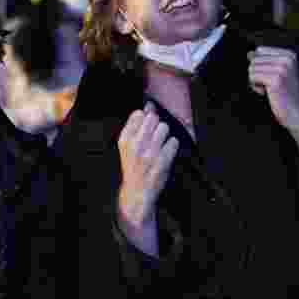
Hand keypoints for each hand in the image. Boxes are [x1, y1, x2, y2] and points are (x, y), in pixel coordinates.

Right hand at [117, 101, 178, 225]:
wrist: (137, 192)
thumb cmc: (133, 167)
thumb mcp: (127, 147)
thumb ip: (135, 126)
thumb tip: (149, 107)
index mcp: (125, 140)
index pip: (138, 114)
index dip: (145, 118)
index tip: (146, 127)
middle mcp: (136, 145)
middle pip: (153, 118)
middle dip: (155, 125)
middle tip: (154, 137)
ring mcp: (150, 152)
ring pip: (164, 127)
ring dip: (164, 135)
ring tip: (159, 145)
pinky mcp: (163, 160)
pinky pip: (174, 141)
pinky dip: (172, 147)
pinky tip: (165, 154)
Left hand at [247, 46, 298, 137]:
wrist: (296, 112)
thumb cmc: (284, 93)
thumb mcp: (275, 73)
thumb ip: (263, 61)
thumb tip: (249, 53)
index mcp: (289, 55)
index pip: (260, 51)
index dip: (259, 65)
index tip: (270, 76)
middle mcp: (287, 59)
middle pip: (254, 60)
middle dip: (256, 74)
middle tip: (268, 85)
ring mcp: (282, 69)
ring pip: (252, 68)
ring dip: (255, 81)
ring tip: (267, 89)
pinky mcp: (276, 79)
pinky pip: (252, 77)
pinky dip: (255, 87)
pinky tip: (266, 92)